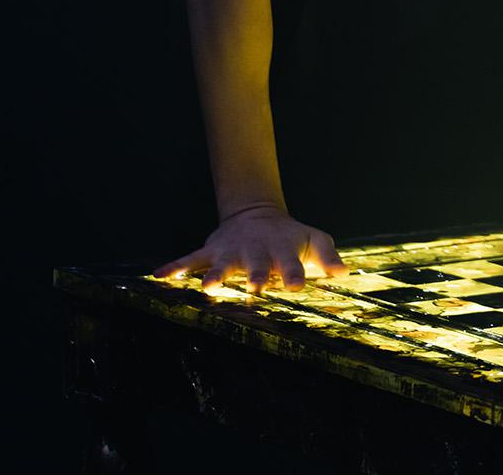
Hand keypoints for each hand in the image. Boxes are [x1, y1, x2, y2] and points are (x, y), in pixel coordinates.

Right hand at [154, 205, 347, 294]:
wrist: (257, 214)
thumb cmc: (291, 236)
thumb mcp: (314, 240)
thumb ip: (328, 257)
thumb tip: (343, 274)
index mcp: (282, 250)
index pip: (291, 264)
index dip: (293, 275)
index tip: (296, 287)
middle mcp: (255, 251)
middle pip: (255, 265)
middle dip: (255, 276)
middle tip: (255, 289)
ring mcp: (231, 251)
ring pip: (221, 264)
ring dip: (215, 275)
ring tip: (208, 287)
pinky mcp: (210, 251)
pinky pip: (189, 260)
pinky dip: (174, 267)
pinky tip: (158, 276)